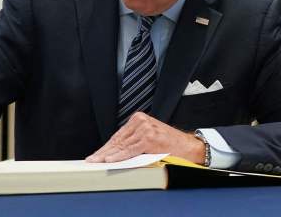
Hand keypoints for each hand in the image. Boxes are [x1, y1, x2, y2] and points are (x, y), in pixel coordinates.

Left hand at [86, 113, 204, 163]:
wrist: (188, 147)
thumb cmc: (170, 145)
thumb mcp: (149, 139)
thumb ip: (134, 142)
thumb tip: (114, 153)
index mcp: (139, 119)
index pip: (118, 136)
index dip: (106, 147)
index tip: (96, 154)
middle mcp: (141, 121)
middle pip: (118, 140)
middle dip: (104, 151)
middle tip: (92, 159)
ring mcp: (145, 129)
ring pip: (122, 145)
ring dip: (108, 155)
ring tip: (97, 161)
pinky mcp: (149, 138)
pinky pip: (130, 150)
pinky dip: (119, 156)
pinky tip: (110, 160)